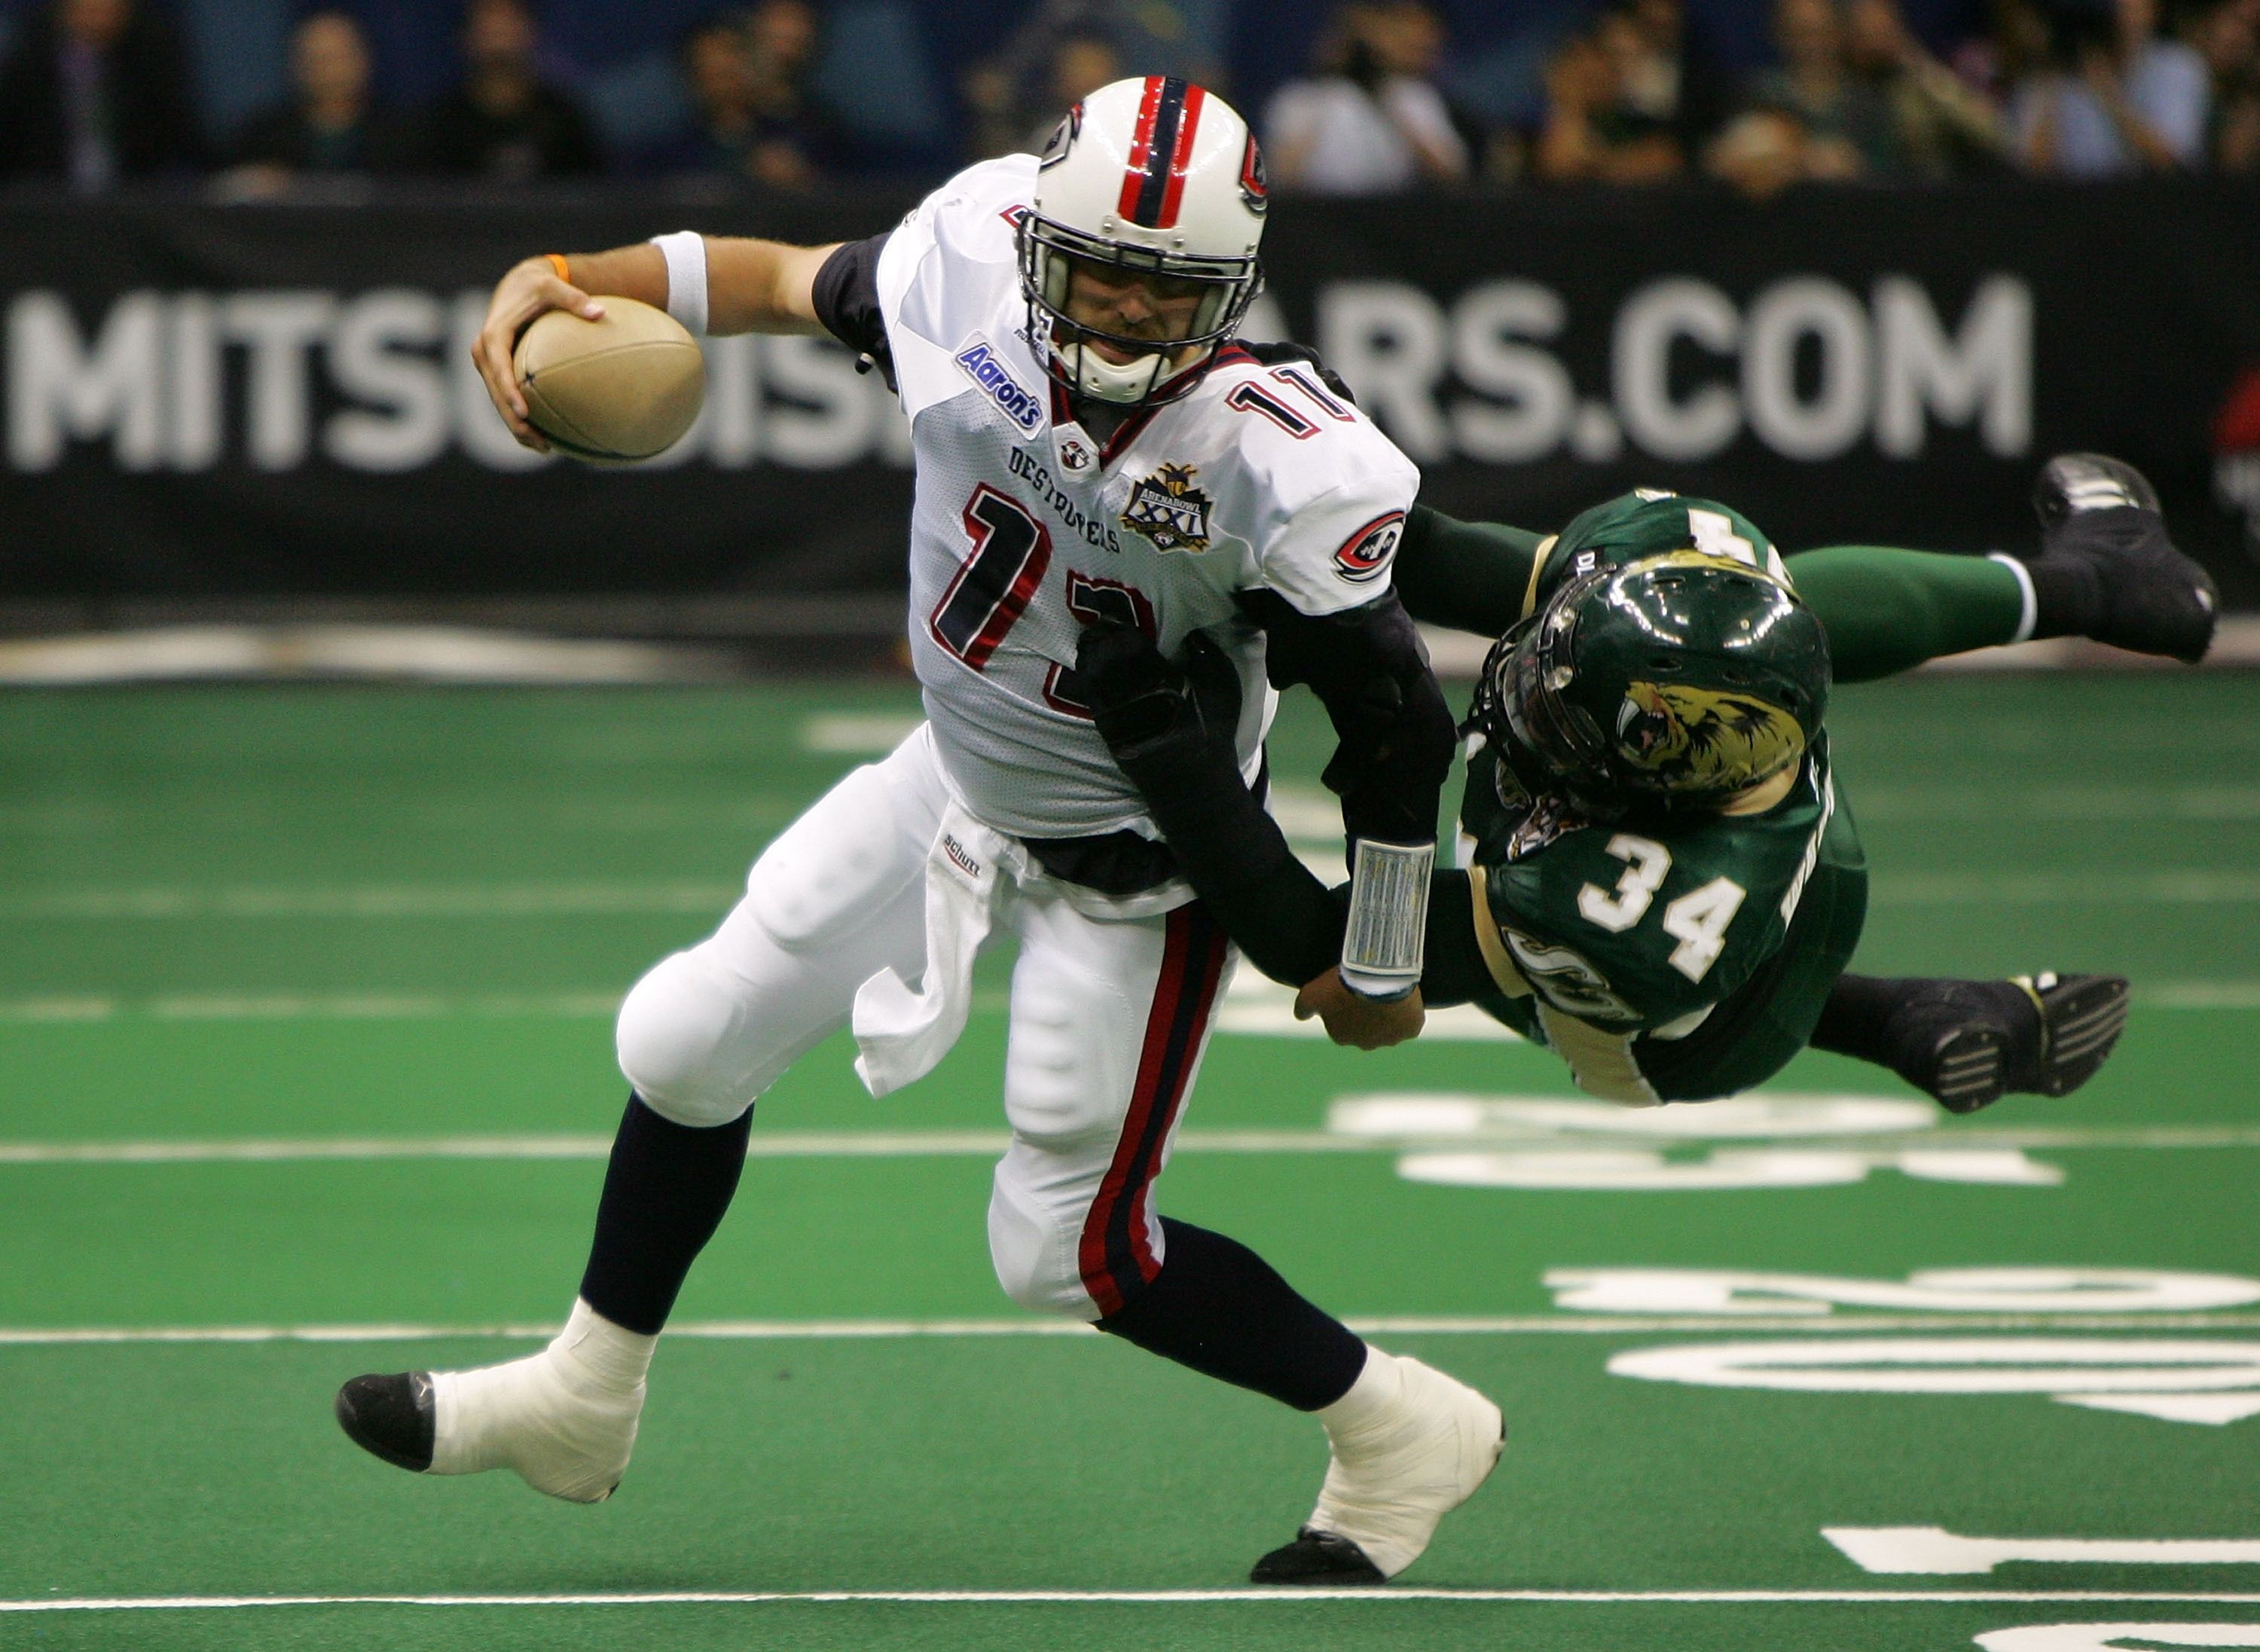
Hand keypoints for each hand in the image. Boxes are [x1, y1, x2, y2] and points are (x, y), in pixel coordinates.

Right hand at [471, 256, 604, 452]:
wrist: (518, 285)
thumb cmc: (538, 286)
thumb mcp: (553, 287)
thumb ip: (574, 299)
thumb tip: (600, 313)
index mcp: (493, 335)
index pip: (499, 368)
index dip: (509, 392)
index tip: (524, 412)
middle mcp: (484, 353)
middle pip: (495, 393)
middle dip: (513, 421)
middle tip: (539, 442)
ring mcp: (488, 365)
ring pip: (498, 402)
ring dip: (517, 427)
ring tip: (545, 448)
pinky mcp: (496, 372)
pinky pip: (505, 399)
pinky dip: (520, 419)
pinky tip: (544, 439)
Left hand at [1295, 968, 1425, 1048]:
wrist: (1375, 978)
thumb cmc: (1342, 985)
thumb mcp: (1313, 992)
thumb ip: (1304, 1006)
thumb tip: (1301, 1017)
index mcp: (1340, 1036)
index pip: (1342, 1023)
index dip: (1346, 1006)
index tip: (1351, 990)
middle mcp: (1364, 1045)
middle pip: (1366, 1029)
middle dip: (1367, 1014)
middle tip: (1369, 989)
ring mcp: (1389, 1039)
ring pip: (1389, 1027)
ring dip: (1388, 1014)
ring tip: (1387, 991)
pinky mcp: (1410, 1030)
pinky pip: (1409, 1023)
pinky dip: (1408, 1013)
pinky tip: (1404, 998)